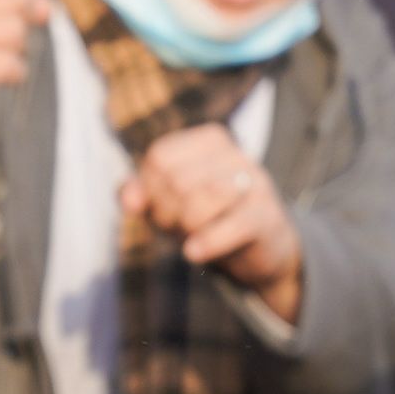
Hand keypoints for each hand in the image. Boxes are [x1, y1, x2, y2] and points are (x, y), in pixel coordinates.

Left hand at [122, 122, 301, 322]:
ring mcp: (255, 183)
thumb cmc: (209, 219)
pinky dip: (207, 244)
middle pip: (176, 181)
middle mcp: (236, 154)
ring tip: (194, 236)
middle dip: (168, 214)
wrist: (263, 250)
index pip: (160, 157)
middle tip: (179, 228)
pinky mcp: (266, 216)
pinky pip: (230, 226)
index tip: (164, 208)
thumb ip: (141, 195)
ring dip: (187, 228)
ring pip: (199, 201)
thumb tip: (128, 200)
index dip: (151, 190)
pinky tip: (194, 254)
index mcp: (209, 140)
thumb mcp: (168, 204)